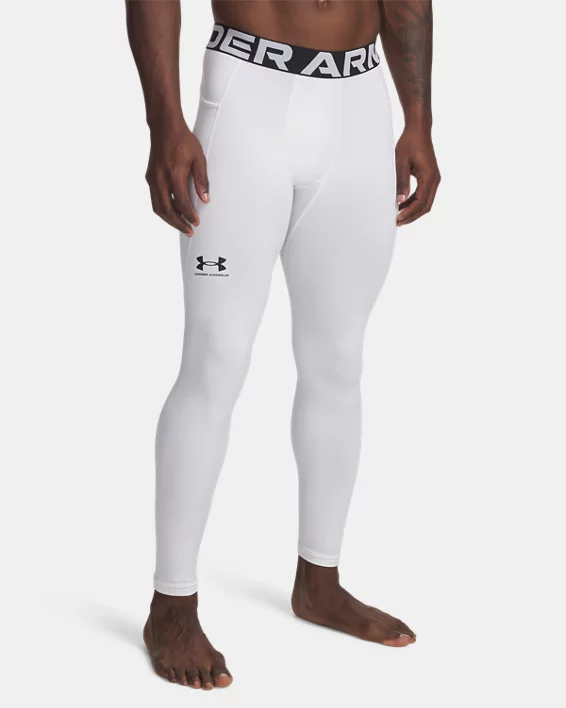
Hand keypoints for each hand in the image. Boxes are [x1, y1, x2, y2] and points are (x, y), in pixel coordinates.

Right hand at [145, 120, 208, 235]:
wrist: (164, 126)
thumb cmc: (183, 140)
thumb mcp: (199, 158)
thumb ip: (202, 180)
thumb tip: (205, 200)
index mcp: (174, 174)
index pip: (182, 203)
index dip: (189, 215)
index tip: (196, 223)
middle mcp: (160, 179)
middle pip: (167, 210)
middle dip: (178, 223)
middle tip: (189, 231)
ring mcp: (153, 179)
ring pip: (158, 207)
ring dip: (169, 219)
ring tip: (181, 226)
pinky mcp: (150, 177)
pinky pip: (155, 199)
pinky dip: (163, 210)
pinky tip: (172, 213)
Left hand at [395, 124, 440, 225]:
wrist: (418, 130)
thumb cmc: (410, 143)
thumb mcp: (401, 162)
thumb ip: (401, 182)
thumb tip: (401, 200)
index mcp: (429, 177)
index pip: (421, 202)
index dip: (409, 212)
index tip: (398, 218)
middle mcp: (435, 180)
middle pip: (426, 206)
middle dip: (412, 216)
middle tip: (398, 222)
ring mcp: (433, 179)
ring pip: (425, 202)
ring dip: (413, 210)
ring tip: (399, 216)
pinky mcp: (429, 177)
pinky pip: (423, 194)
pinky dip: (414, 202)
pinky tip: (403, 205)